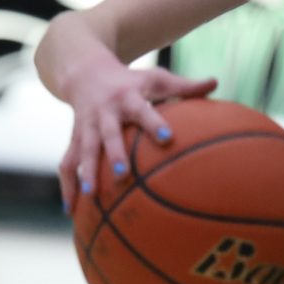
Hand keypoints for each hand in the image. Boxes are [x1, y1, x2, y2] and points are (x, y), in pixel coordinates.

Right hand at [57, 63, 218, 213]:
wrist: (85, 72)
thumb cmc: (130, 80)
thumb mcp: (155, 77)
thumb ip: (184, 85)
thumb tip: (215, 82)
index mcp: (127, 97)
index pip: (142, 110)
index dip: (154, 123)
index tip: (167, 137)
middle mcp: (104, 113)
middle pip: (108, 134)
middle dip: (114, 154)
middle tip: (124, 174)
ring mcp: (86, 127)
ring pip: (83, 151)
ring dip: (86, 173)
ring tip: (90, 196)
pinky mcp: (74, 140)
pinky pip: (67, 164)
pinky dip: (67, 187)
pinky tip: (71, 211)